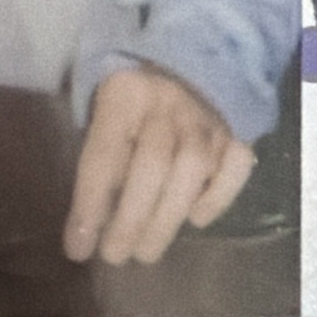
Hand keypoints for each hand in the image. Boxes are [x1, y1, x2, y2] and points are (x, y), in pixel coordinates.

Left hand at [62, 63, 254, 265]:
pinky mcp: (237, 131)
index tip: (78, 248)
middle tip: (115, 256)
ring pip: (193, 169)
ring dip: (167, 219)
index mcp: (124, 93)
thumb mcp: (103, 113)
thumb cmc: (131, 99)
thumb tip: (88, 225)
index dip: (90, 205)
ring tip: (146, 252)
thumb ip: (100, 158)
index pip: (104, 154)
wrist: (185, 60)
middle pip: (151, 165)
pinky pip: (233, 168)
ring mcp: (207, 117)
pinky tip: (195, 219)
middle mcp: (168, 102)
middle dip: (131, 219)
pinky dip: (217, 199)